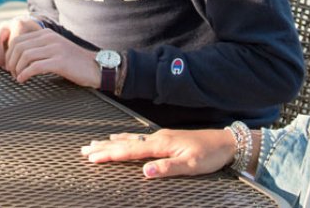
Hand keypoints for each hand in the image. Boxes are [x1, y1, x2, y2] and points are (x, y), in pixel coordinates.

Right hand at [0, 17, 41, 69]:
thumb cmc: (35, 39)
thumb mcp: (39, 41)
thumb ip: (36, 49)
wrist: (31, 28)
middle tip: (4, 66)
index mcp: (19, 25)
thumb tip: (32, 66)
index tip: (17, 64)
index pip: (13, 39)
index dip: (14, 54)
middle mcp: (5, 25)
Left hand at [5, 27, 99, 86]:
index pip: (19, 39)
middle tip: (11, 73)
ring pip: (25, 56)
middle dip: (11, 61)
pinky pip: (35, 67)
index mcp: (46, 34)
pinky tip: (23, 79)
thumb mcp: (55, 49)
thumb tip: (18, 57)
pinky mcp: (60, 61)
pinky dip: (25, 74)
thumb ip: (39, 48)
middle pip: (19, 47)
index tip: (9, 65)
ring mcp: (55, 49)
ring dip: (17, 68)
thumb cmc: (73, 62)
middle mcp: (49, 38)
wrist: (95, 67)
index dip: (9, 53)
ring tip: (17, 77)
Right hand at [81, 128, 236, 178]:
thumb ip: (167, 168)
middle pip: (124, 143)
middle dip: (103, 147)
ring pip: (129, 139)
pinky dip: (124, 138)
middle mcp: (156, 138)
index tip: (92, 157)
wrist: (226, 142)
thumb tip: (144, 172)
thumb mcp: (191, 166)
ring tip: (94, 144)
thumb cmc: (209, 155)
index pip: (129, 150)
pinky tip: (119, 137)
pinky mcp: (164, 138)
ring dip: (110, 142)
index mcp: (160, 145)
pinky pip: (137, 137)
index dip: (109, 154)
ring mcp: (160, 137)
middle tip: (84, 150)